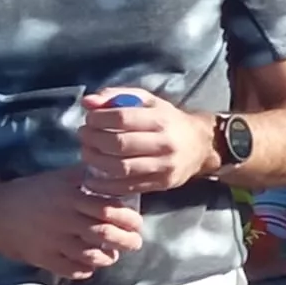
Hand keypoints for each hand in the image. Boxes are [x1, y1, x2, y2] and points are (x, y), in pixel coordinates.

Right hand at [0, 170, 146, 279]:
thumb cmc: (29, 192)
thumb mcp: (57, 178)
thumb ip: (85, 177)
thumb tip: (113, 174)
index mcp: (70, 197)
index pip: (109, 209)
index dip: (128, 219)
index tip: (137, 223)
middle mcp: (64, 219)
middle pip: (104, 233)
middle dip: (126, 241)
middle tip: (135, 243)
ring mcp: (52, 241)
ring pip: (90, 255)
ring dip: (107, 258)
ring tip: (112, 255)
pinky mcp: (41, 257)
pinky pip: (70, 269)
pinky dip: (85, 270)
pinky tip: (90, 267)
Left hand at [77, 88, 216, 195]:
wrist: (201, 145)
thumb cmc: (168, 121)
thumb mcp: (148, 102)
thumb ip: (117, 97)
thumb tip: (87, 102)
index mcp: (162, 119)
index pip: (122, 118)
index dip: (98, 119)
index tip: (89, 120)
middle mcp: (165, 143)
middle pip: (119, 144)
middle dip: (93, 140)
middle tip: (84, 136)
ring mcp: (164, 166)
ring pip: (121, 168)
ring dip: (95, 162)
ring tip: (87, 153)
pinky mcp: (162, 184)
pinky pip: (127, 187)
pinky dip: (104, 185)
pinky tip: (92, 178)